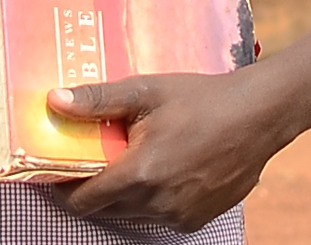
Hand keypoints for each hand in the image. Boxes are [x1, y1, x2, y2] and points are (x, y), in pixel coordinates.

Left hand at [45, 71, 282, 232]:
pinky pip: (156, 217)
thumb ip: (96, 100)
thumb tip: (52, 100)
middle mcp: (156, 205)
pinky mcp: (195, 220)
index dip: (62, 187)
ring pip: (130, 214)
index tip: (52, 169)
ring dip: (118, 194)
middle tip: (86, 157)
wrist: (258, 116)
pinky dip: (146, 200)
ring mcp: (178, 217)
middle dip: (88, 188)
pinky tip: (155, 169)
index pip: (83, 200)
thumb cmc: (199, 99)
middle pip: (103, 209)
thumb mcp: (144, 90)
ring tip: (121, 158)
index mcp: (139, 175)